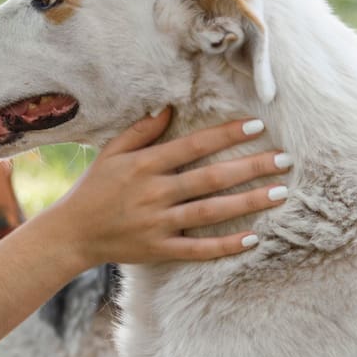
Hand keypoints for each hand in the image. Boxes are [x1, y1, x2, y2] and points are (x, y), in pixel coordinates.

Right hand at [53, 108, 290, 263]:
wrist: (71, 234)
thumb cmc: (94, 189)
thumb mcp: (111, 154)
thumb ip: (140, 132)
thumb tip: (169, 107)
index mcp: (144, 166)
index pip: (192, 146)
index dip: (225, 135)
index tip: (256, 126)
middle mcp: (154, 193)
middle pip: (210, 178)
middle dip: (250, 167)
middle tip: (284, 160)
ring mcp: (157, 223)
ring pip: (210, 211)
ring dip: (247, 202)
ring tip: (280, 192)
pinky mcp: (159, 249)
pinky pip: (198, 249)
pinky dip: (225, 246)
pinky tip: (254, 238)